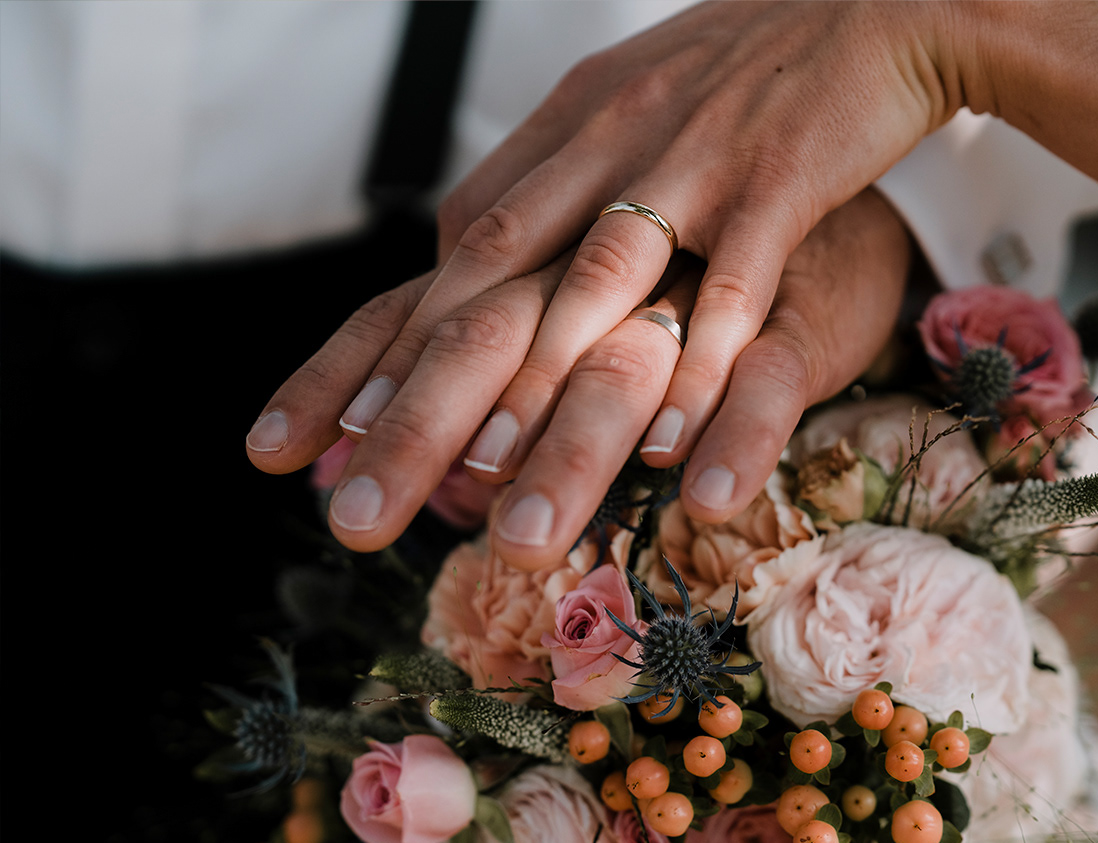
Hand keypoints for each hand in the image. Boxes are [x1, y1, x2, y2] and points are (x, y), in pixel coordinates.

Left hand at [247, 1, 949, 558]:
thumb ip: (549, 186)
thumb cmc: (739, 71)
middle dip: (418, 406)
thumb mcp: (622, 110)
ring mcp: (688, 162)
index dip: (372, 351)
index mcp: (563, 131)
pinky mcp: (781, 181)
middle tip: (357, 509)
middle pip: (490, 284)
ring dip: (543, 401)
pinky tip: (671, 456)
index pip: (446, 253)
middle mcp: (604, 144)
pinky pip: (735, 288)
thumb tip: (462, 253)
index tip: (310, 442)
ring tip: (497, 501)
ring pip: (597, 291)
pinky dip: (701, 371)